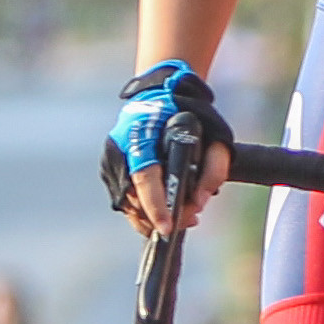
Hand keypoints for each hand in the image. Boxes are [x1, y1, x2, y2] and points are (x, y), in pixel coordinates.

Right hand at [101, 60, 231, 231]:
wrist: (158, 95)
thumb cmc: (187, 115)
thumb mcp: (214, 135)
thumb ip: (214, 168)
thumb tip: (200, 201)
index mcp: (141, 135)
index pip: (145, 178)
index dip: (156, 206)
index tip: (167, 228)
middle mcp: (119, 149)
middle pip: (135, 199)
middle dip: (162, 216)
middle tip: (192, 218)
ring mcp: (111, 160)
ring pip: (128, 205)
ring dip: (154, 217)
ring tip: (184, 215)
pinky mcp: (109, 170)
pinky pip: (125, 200)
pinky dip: (144, 210)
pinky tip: (166, 210)